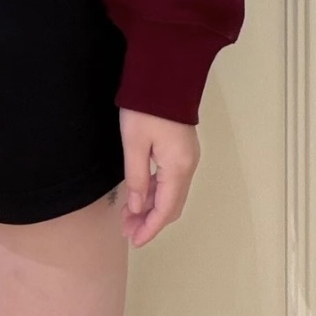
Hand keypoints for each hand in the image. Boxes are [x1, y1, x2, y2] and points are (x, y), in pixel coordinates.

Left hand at [117, 107, 199, 246]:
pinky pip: (171, 180)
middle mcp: (188, 166)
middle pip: (172, 205)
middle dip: (150, 221)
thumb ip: (136, 177)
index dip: (150, 229)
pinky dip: (156, 191)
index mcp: (178, 168)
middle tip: (127, 230)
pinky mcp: (181, 148)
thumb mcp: (134, 142)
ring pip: (171, 193)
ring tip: (129, 216)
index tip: (134, 241)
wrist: (165, 74)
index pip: (165, 210)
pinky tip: (140, 194)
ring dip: (152, 207)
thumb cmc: (147, 106)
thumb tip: (137, 207)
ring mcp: (187, 157)